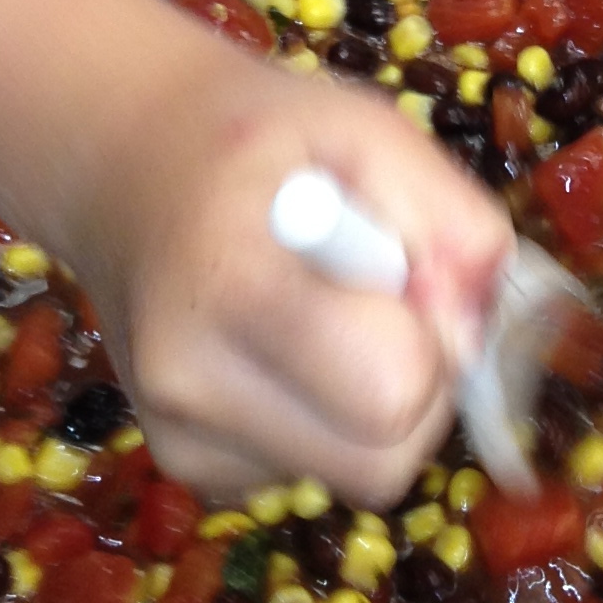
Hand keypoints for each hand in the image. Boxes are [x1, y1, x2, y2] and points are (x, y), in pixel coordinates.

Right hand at [54, 0, 516, 505]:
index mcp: (228, 282)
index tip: (407, 268)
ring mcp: (180, 440)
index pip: (388, 386)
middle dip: (419, 385)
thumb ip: (450, 216)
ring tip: (330, 312)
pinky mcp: (187, 469)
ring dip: (377, 404)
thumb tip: (476, 334)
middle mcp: (188, 383)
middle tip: (385, 300)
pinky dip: (329, 418)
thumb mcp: (367, 128)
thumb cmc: (259, 140)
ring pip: (356, 473)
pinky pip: (313, 472)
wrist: (126, 161)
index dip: (429, 331)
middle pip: (382, 461)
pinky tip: (290, 346)